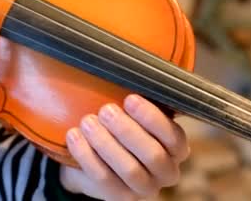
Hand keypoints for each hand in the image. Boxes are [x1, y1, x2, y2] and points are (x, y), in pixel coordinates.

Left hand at [60, 94, 189, 200]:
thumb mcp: (131, 113)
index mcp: (176, 148)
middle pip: (152, 155)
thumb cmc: (117, 129)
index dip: (152, 118)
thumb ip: (135, 99)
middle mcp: (166, 172)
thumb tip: (124, 63)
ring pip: (129, 170)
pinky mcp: (120, 197)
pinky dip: (86, 155)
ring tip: (87, 121)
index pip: (173, 136)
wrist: (93, 160)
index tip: (129, 98)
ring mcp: (144, 189)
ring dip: (105, 143)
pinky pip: (103, 179)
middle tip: (105, 110)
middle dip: (127, 130)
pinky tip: (74, 136)